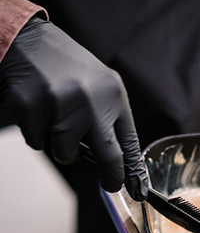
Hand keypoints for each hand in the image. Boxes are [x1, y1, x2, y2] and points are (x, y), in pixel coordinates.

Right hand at [0, 16, 147, 199]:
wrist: (28, 41)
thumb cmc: (68, 69)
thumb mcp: (101, 88)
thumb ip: (110, 121)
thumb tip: (119, 162)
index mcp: (113, 94)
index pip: (130, 142)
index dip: (134, 171)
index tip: (139, 191)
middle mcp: (91, 100)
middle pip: (109, 157)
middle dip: (111, 178)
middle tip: (110, 185)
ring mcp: (60, 105)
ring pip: (67, 154)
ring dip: (63, 147)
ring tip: (58, 118)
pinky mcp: (31, 109)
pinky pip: (39, 144)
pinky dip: (39, 135)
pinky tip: (39, 111)